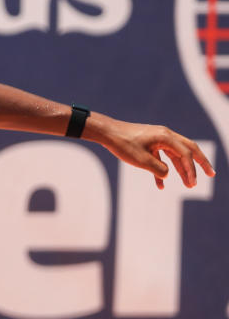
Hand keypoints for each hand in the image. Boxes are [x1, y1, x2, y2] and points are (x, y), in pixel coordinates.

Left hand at [92, 116, 215, 188]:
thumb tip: (168, 174)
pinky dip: (162, 169)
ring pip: (174, 155)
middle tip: (211, 174)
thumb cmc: (123, 144)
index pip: (185, 154)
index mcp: (166, 136)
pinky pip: (161, 157)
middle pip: (188, 149)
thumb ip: (158, 169)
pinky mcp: (149, 143)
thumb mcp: (141, 160)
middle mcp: (165, 135)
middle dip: (199, 163)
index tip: (192, 184)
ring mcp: (157, 138)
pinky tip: (160, 185)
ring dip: (181, 169)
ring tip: (188, 184)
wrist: (106, 133)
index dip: (191, 170)